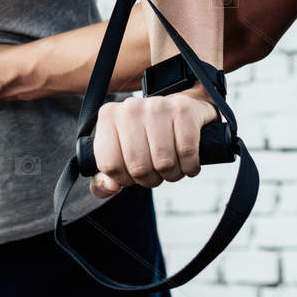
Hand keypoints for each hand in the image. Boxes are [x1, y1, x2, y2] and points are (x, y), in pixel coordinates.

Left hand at [87, 86, 218, 199]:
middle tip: (156, 174)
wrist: (178, 109)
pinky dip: (189, 167)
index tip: (133, 175)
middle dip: (150, 180)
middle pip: (138, 167)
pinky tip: (188, 164)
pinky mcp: (183, 110)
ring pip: (164, 162)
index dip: (124, 180)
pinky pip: (186, 152)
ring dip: (171, 175)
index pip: (110, 165)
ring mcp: (158, 106)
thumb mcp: (121, 149)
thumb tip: (107, 189)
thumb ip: (107, 175)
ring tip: (172, 168)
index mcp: (109, 117)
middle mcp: (130, 108)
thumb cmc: (146, 134)